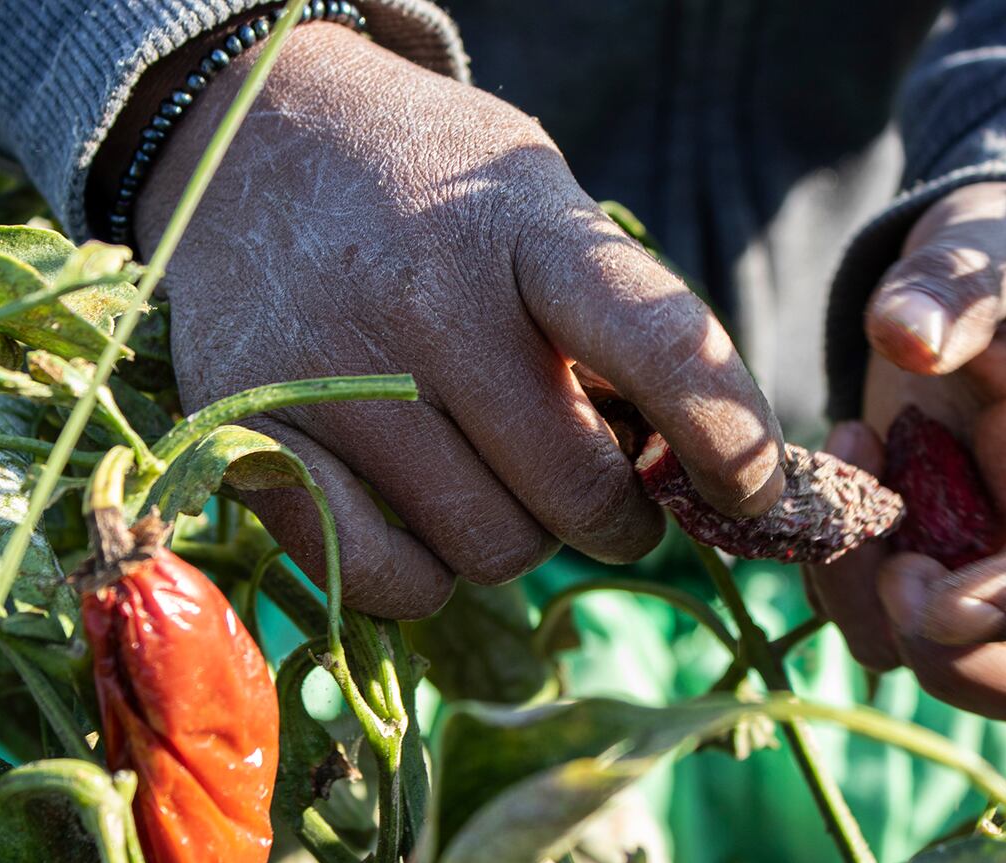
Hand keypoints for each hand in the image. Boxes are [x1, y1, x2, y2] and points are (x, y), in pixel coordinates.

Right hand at [129, 23, 782, 618]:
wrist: (249, 141)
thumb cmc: (425, 186)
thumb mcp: (536, 202)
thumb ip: (617, 319)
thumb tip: (694, 466)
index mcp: (522, 229)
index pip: (660, 346)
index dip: (730, 438)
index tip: (755, 488)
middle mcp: (427, 304)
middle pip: (577, 491)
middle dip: (618, 511)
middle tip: (606, 485)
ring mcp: (330, 378)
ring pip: (489, 547)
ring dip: (519, 535)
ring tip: (494, 472)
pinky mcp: (252, 438)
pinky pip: (385, 579)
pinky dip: (425, 576)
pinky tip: (425, 522)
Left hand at [806, 183, 1005, 727]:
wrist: (975, 298)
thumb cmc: (1004, 274)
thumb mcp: (991, 252)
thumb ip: (957, 288)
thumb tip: (903, 333)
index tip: (937, 598)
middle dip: (949, 655)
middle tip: (887, 558)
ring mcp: (973, 578)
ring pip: (920, 661)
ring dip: (857, 591)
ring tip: (849, 452)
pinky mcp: (907, 573)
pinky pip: (858, 617)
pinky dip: (825, 568)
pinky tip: (832, 474)